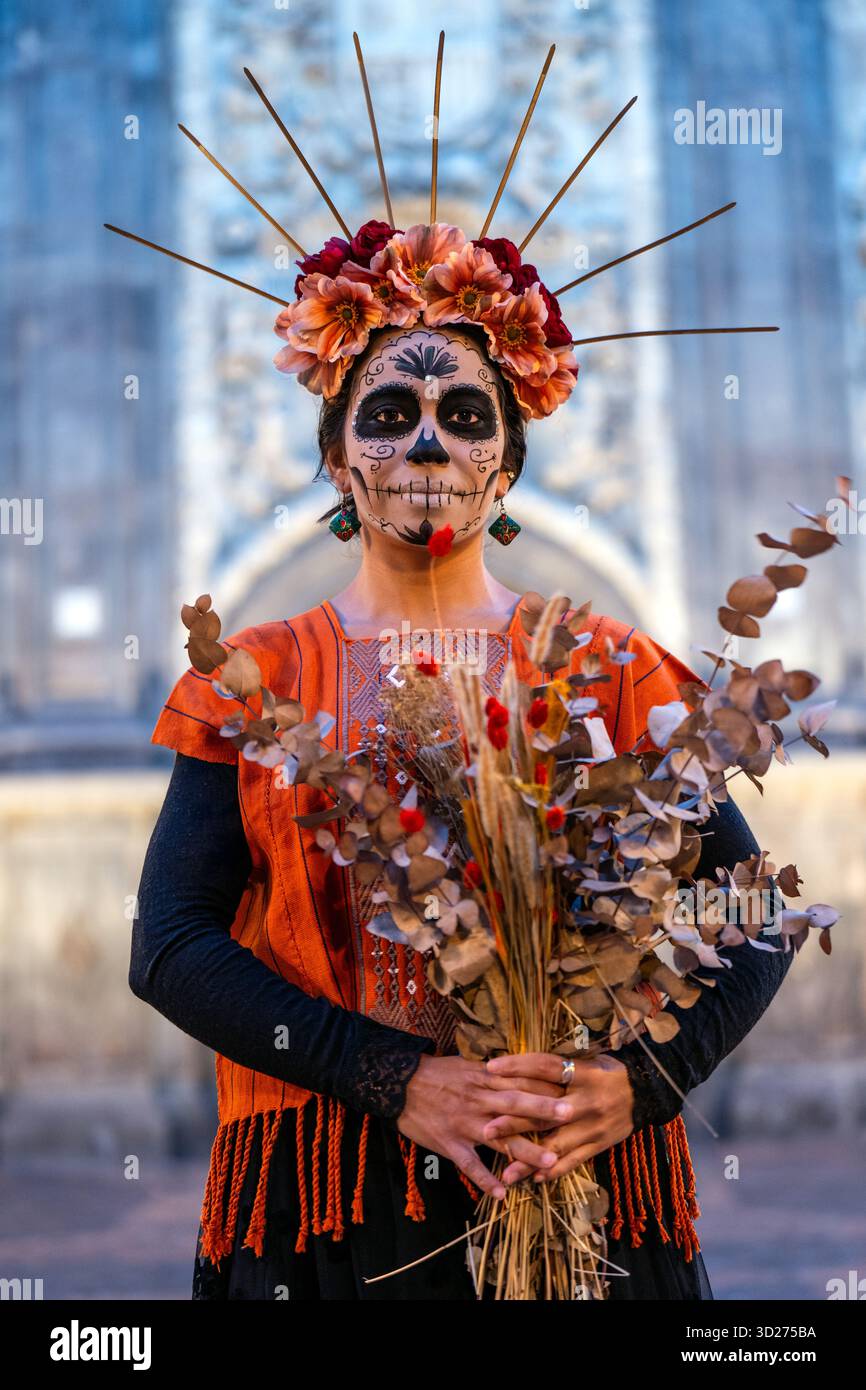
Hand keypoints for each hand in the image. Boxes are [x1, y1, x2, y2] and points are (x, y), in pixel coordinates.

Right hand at [396, 1054, 570, 1199]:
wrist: (398, 1083)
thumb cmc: (436, 1073)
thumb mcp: (466, 1064)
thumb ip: (494, 1073)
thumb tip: (522, 1070)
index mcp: (484, 1078)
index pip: (520, 1079)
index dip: (545, 1084)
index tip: (570, 1087)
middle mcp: (478, 1099)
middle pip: (516, 1103)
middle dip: (543, 1109)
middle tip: (571, 1114)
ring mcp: (465, 1123)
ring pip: (499, 1137)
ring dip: (525, 1151)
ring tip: (549, 1162)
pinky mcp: (450, 1143)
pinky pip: (470, 1164)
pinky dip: (484, 1179)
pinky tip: (501, 1193)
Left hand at [481, 1052, 634, 1182]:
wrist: (646, 1092)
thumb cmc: (608, 1071)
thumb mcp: (587, 1061)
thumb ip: (558, 1068)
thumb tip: (517, 1067)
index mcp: (584, 1073)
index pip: (546, 1066)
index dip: (518, 1065)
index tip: (490, 1068)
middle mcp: (587, 1100)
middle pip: (545, 1111)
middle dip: (515, 1122)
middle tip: (486, 1129)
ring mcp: (594, 1126)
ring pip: (557, 1144)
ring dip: (529, 1158)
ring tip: (505, 1172)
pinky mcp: (600, 1144)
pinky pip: (575, 1161)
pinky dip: (554, 1170)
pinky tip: (534, 1178)